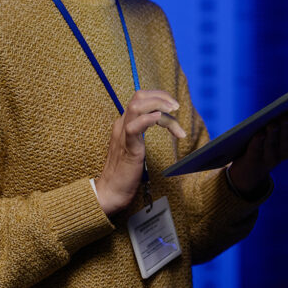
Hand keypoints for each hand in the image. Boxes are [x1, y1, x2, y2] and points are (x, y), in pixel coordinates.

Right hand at [95, 89, 185, 215]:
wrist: (111, 191)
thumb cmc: (126, 170)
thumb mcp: (136, 144)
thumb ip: (143, 130)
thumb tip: (162, 119)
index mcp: (125, 122)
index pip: (141, 98)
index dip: (160, 97)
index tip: (174, 107)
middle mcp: (123, 124)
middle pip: (139, 96)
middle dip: (161, 96)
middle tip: (176, 106)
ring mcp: (123, 135)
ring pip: (136, 106)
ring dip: (158, 104)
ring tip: (174, 111)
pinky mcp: (128, 148)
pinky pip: (133, 128)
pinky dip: (147, 119)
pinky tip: (159, 118)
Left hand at [228, 103, 287, 195]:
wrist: (249, 172)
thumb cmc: (265, 143)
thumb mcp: (276, 130)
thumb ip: (283, 118)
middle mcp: (285, 151)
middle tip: (287, 114)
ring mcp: (270, 159)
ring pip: (272, 145)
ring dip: (273, 134)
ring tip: (272, 123)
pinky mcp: (254, 162)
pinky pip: (256, 151)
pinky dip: (258, 142)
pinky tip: (259, 134)